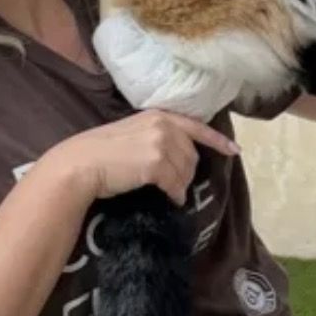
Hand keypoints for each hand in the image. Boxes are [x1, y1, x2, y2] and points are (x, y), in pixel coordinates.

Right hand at [40, 110, 239, 206]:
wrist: (81, 164)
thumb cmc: (99, 151)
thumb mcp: (131, 133)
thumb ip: (155, 136)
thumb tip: (176, 157)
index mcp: (158, 115)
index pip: (196, 127)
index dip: (217, 140)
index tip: (235, 150)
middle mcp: (163, 126)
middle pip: (192, 154)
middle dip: (187, 172)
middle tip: (174, 185)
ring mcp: (161, 144)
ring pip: (186, 171)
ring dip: (181, 185)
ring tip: (169, 192)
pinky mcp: (156, 164)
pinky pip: (176, 185)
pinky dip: (175, 195)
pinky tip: (170, 200)